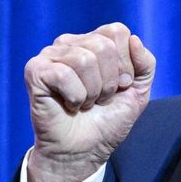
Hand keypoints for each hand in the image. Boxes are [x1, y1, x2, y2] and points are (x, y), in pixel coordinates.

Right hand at [23, 22, 155, 181]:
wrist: (85, 150)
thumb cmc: (107, 119)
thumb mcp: (139, 91)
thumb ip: (145, 64)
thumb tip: (134, 39)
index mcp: (93, 41)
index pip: (116, 31)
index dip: (125, 63)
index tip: (120, 86)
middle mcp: (70, 43)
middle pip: (103, 45)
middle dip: (109, 81)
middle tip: (100, 98)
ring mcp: (50, 55)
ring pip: (85, 60)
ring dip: (92, 92)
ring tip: (85, 103)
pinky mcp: (35, 71)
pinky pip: (63, 74)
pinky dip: (75, 97)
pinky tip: (69, 105)